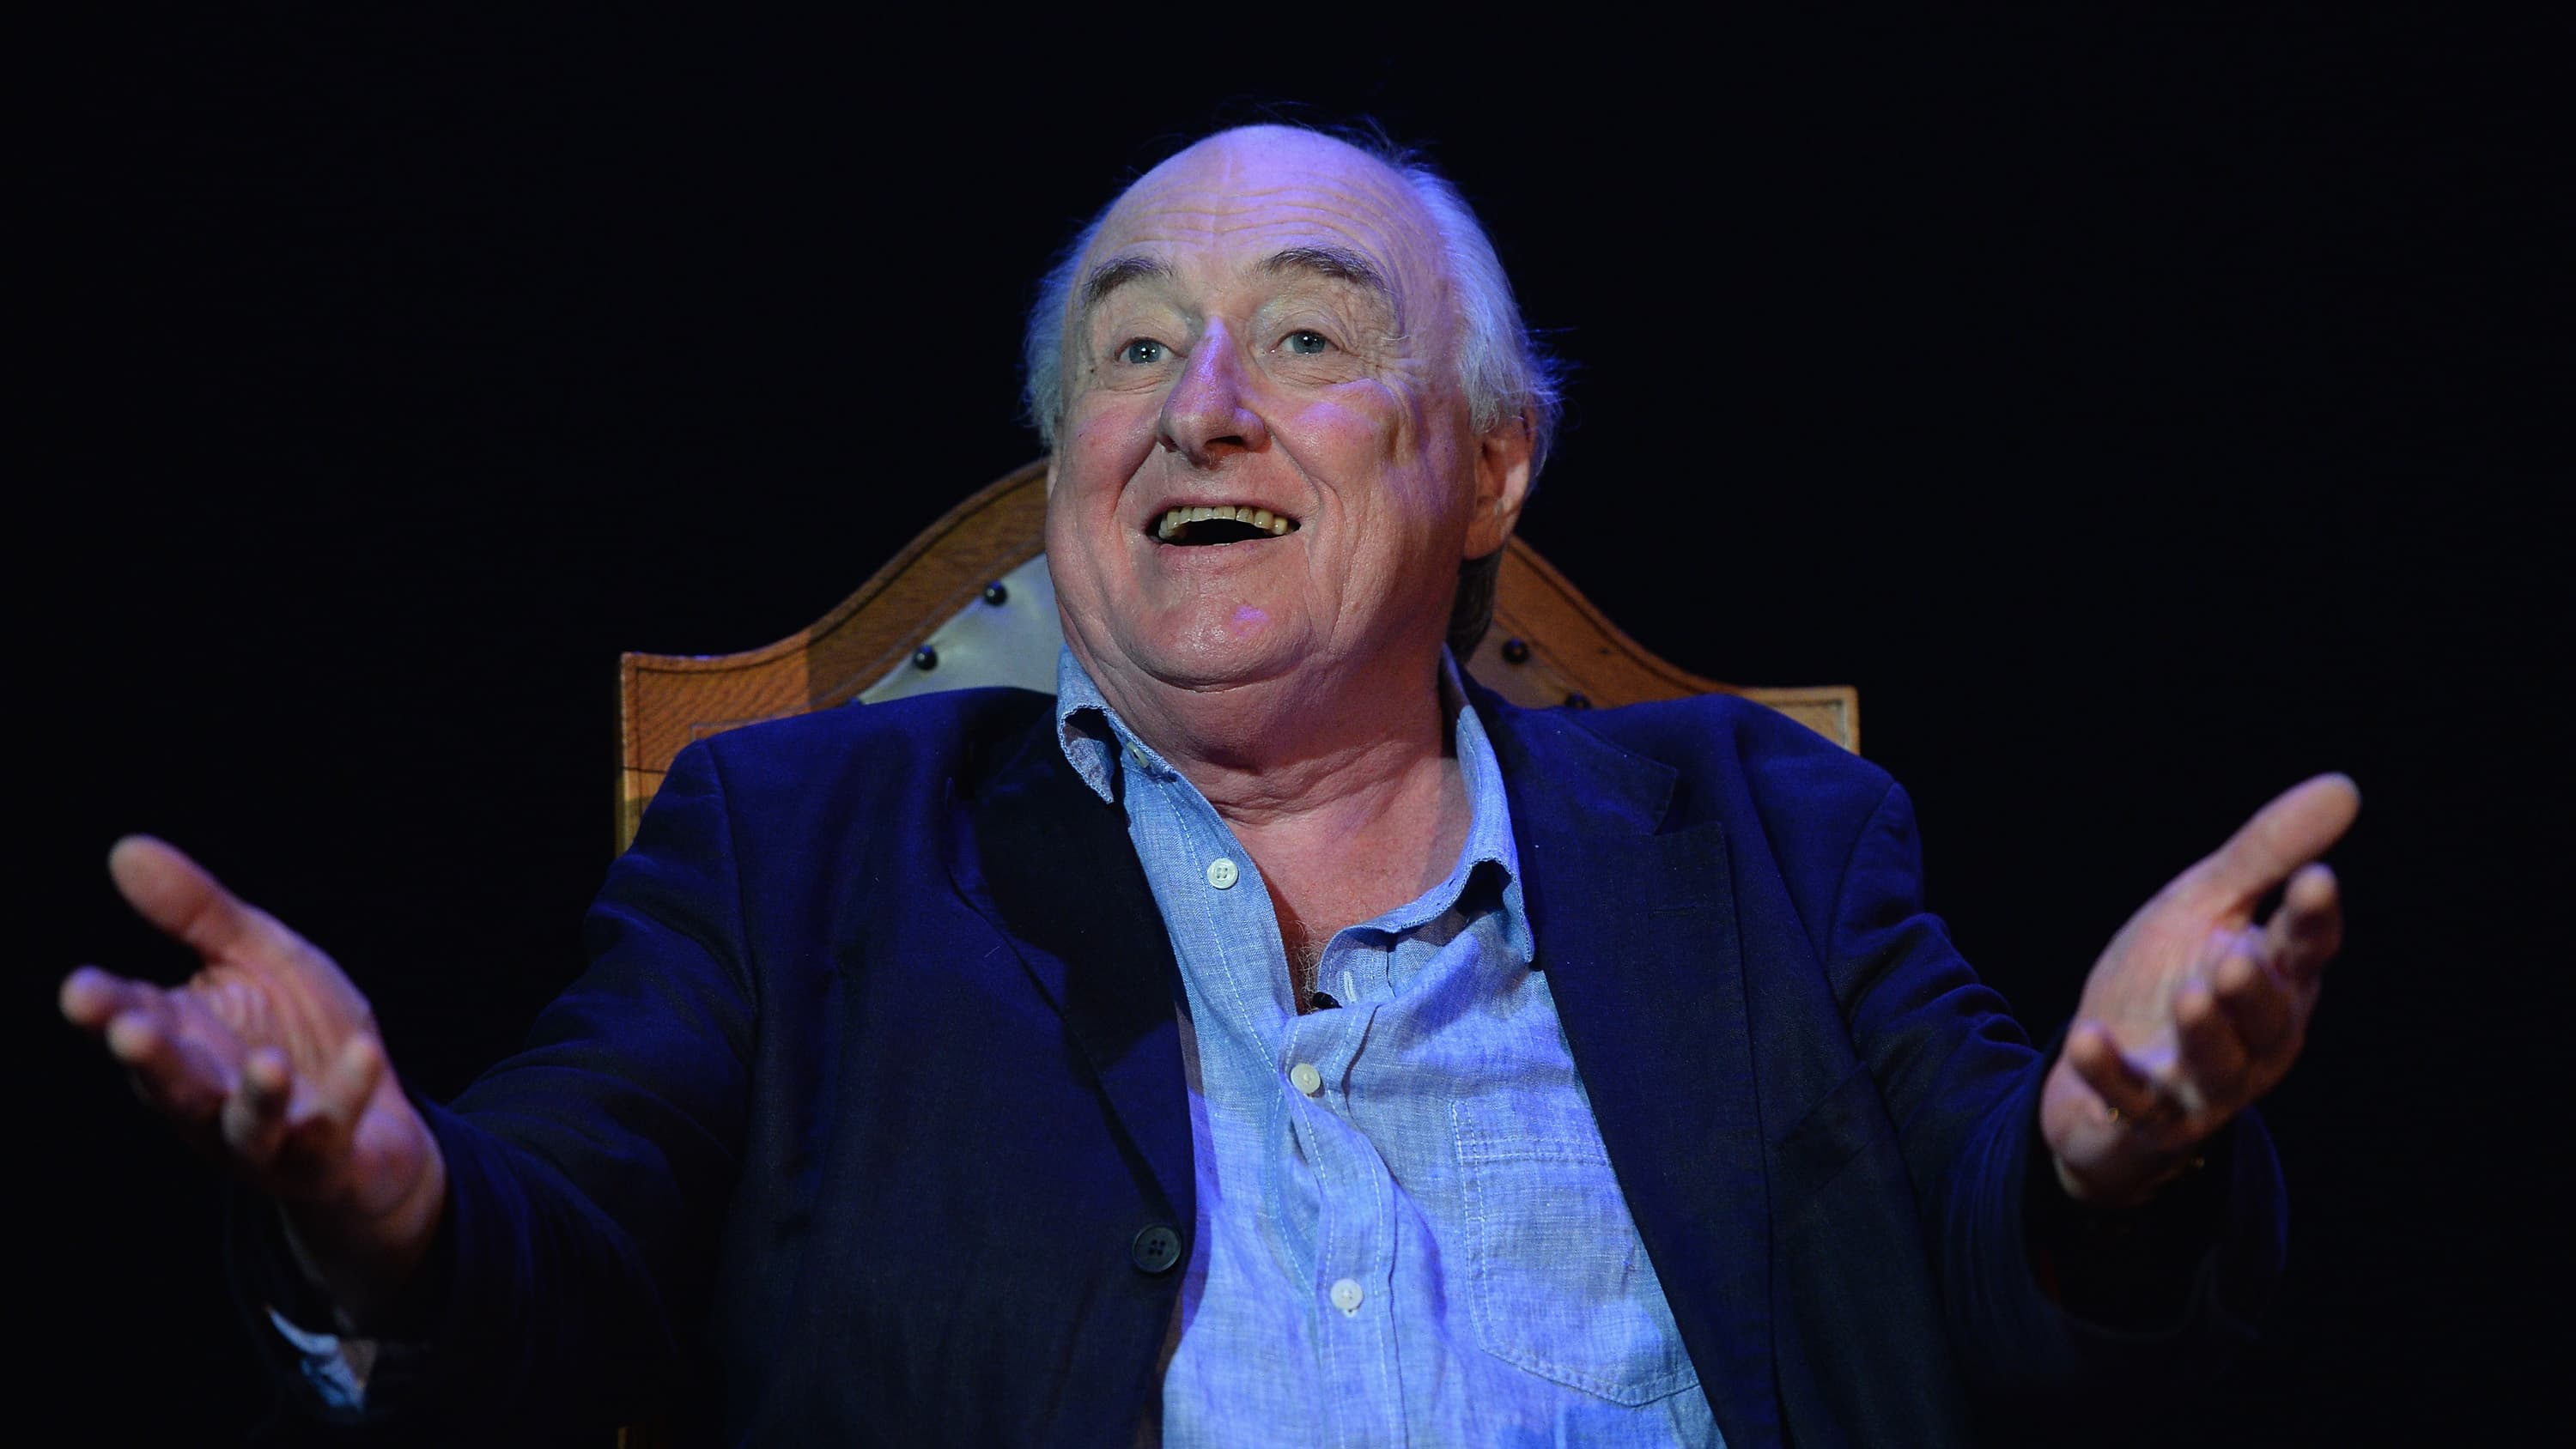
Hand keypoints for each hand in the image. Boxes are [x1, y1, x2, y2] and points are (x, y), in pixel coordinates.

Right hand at [59, 837, 444, 1318]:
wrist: (377, 1125)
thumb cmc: (302, 1035)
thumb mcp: (258, 959)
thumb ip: (198, 914)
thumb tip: (125, 849)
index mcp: (185, 1042)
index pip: (132, 1021)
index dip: (104, 1009)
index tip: (80, 990)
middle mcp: (210, 1098)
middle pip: (173, 1085)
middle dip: (152, 1061)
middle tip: (130, 1032)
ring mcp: (265, 1137)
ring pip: (249, 1125)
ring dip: (256, 1098)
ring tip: (267, 1065)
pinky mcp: (322, 1159)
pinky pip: (333, 1130)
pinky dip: (349, 1093)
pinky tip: (365, 1052)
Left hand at [2041, 774, 2358, 1205]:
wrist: (2095, 1067)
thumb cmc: (2166, 978)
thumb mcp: (2204, 906)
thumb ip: (2265, 856)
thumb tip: (2343, 786)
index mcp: (2276, 982)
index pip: (2305, 951)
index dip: (2312, 919)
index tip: (2315, 879)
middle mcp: (2251, 1041)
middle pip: (2267, 1020)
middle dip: (2256, 993)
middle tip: (2238, 959)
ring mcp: (2201, 1086)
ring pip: (2215, 1068)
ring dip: (2204, 1036)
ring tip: (2191, 996)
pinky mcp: (2146, 1116)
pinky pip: (2133, 1100)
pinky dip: (2111, 1072)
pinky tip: (2088, 1038)